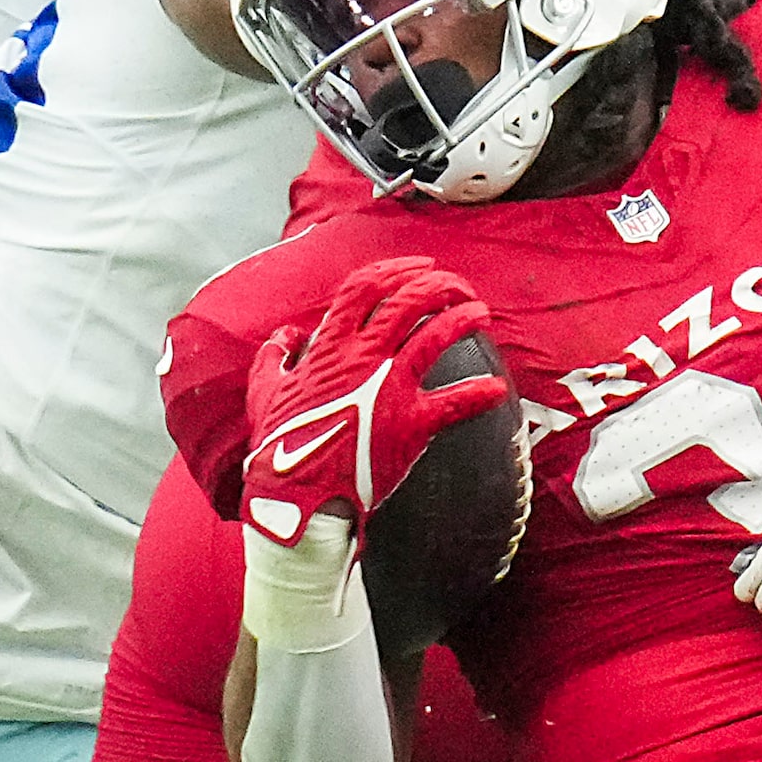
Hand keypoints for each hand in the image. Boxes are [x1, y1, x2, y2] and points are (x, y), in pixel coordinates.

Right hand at [241, 257, 511, 549]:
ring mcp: (389, 389)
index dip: (397, 269)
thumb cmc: (279, 445)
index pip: (365, 287)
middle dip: (438, 284)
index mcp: (329, 348)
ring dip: (463, 318)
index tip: (421, 265)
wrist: (293, 496)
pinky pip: (454, 403)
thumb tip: (287, 335)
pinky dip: (478, 393)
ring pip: (435, 336)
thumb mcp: (264, 393)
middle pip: (408, 301)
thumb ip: (273, 358)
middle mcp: (362, 359)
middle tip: (457, 286)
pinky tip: (497, 388)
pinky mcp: (410, 424)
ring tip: (480, 312)